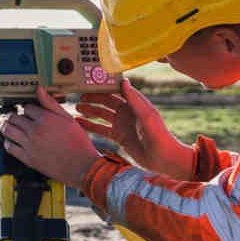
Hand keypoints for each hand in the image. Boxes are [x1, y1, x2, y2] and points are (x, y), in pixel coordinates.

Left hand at [0, 88, 102, 186]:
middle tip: (13, 116)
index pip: (26, 107)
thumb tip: (39, 90)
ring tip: (7, 124)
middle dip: (13, 115)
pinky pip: (9, 147)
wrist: (81, 166)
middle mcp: (35, 131)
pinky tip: (11, 140)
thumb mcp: (67, 118)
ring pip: (8, 130)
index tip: (28, 111)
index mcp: (45, 119)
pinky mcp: (27, 158)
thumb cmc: (77, 142)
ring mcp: (29, 145)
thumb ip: (51, 104)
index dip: (27, 108)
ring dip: (5, 125)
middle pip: (14, 117)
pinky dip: (7, 142)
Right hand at [75, 80, 192, 177]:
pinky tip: (79, 123)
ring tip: (77, 107)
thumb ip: (134, 99)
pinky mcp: (118, 137)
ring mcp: (122, 124)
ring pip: (102, 114)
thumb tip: (123, 81)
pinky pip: (101, 129)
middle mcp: (127, 112)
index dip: (105, 86)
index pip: (116, 91)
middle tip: (80, 96)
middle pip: (106, 101)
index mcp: (135, 104)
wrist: (162, 159)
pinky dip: (90, 126)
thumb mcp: (147, 116)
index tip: (92, 82)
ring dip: (90, 110)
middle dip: (93, 98)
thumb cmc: (160, 136)